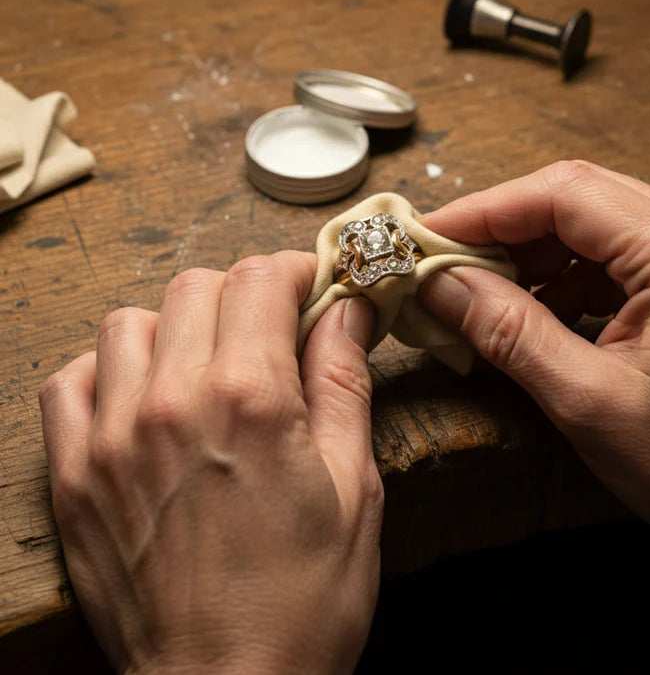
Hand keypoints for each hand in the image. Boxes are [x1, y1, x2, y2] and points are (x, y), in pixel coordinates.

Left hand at [39, 252, 382, 674]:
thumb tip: (350, 310)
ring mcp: (111, 438)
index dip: (297, 271)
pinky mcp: (74, 477)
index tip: (314, 289)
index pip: (261, 278)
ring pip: (132, 321)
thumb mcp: (355, 487)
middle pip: (197, 286)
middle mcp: (172, 403)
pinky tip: (145, 401)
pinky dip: (109, 371)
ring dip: (177, 328)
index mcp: (250, 400)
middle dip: (244, 294)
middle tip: (272, 332)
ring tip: (208, 367)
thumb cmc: (304, 600)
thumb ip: (345, 382)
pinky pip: (71, 379)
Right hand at [419, 160, 649, 631]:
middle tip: (445, 262)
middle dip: (503, 227)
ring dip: (533, 250)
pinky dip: (566, 272)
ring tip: (484, 291)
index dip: (484, 209)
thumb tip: (440, 283)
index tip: (428, 234)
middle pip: (578, 195)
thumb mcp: (588, 403)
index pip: (564, 194)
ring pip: (594, 218)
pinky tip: (536, 308)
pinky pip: (617, 249)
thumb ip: (508, 332)